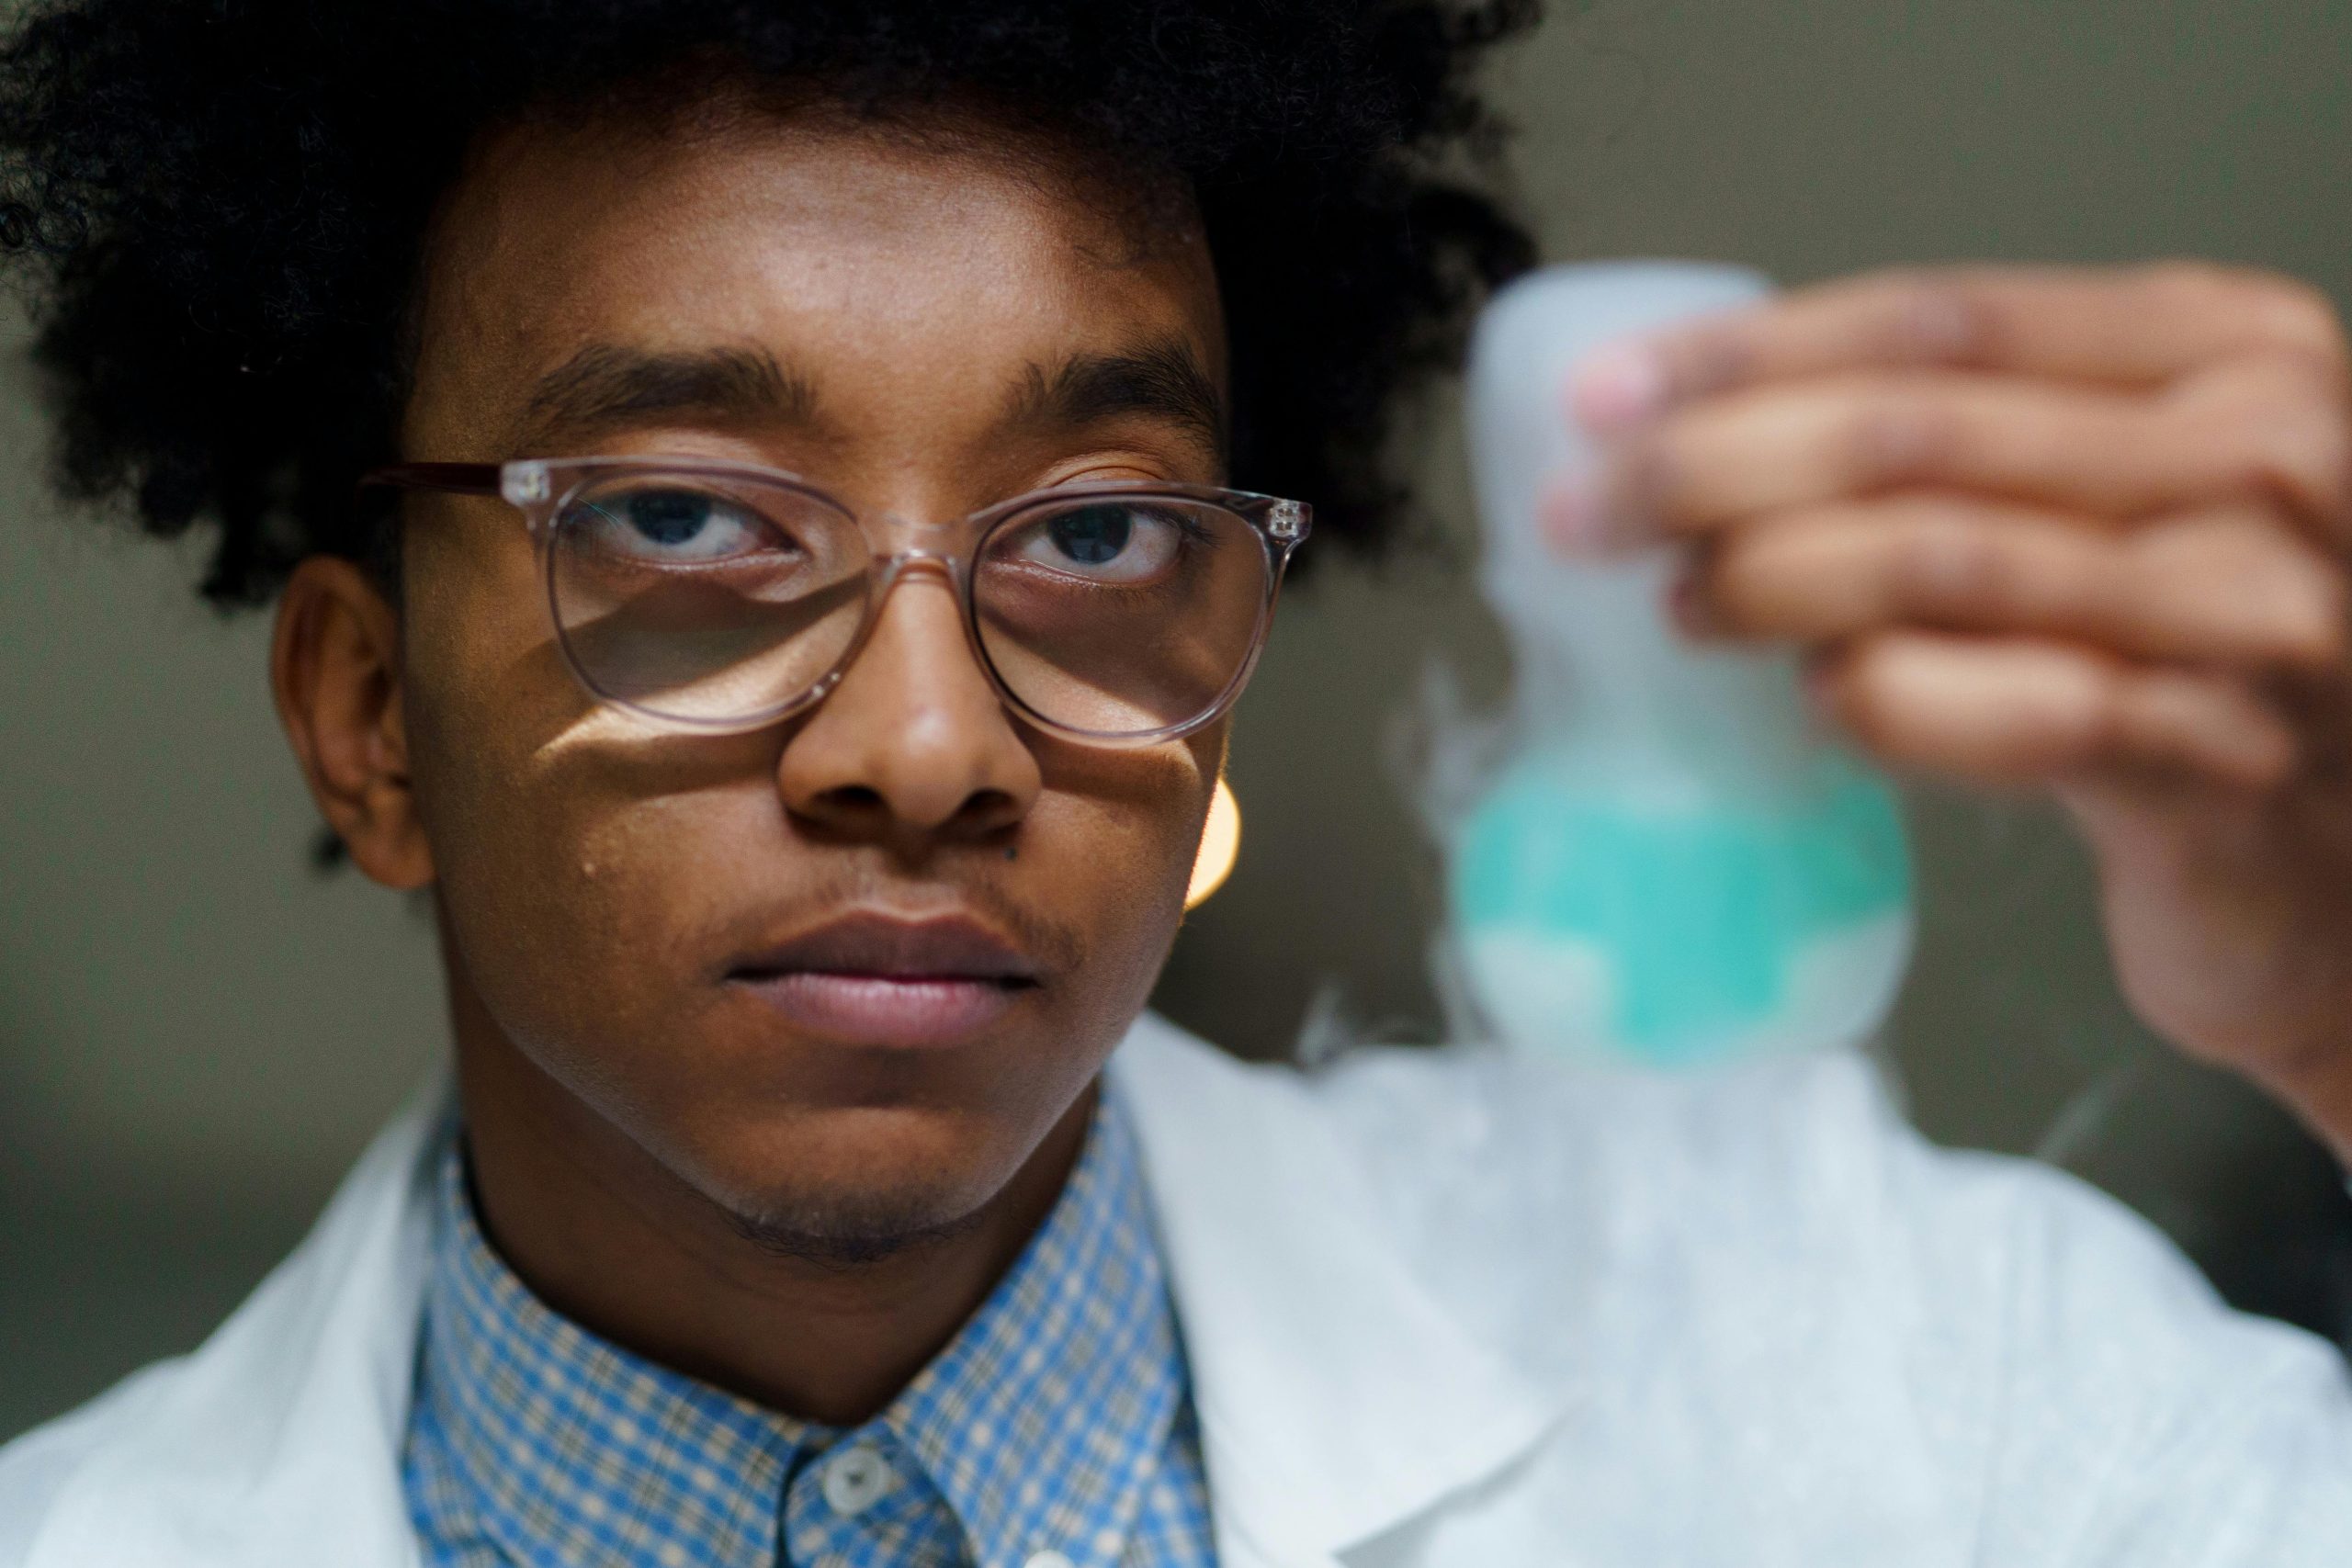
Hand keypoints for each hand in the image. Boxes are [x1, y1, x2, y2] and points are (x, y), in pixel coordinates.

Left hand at [1553, 264, 2351, 1158]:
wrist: (2339, 865)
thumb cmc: (2198, 654)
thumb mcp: (2122, 491)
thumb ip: (1969, 442)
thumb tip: (1715, 430)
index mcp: (2226, 349)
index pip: (1939, 321)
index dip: (1750, 355)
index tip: (1611, 395)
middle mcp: (2262, 455)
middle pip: (1917, 432)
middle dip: (1717, 467)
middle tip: (1591, 510)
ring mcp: (2254, 609)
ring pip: (1940, 559)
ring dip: (1770, 581)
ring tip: (1678, 605)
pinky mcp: (2216, 760)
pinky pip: (1998, 711)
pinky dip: (1875, 702)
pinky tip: (1814, 703)